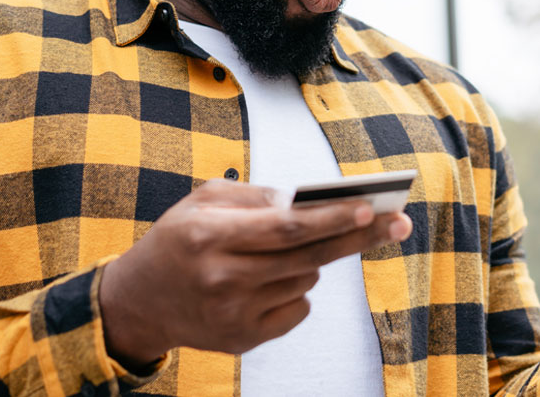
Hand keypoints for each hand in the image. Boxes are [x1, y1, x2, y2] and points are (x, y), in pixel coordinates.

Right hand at [99, 179, 411, 367]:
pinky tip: (268, 279)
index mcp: (210, 236)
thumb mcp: (204, 201)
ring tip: (283, 249)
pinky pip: (297, 307)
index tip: (368, 208)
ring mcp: (233, 315)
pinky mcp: (242, 341)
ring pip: (305, 279)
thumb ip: (255, 198)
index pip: (285, 228)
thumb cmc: (179, 239)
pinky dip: (296, 287)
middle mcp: (222, 279)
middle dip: (359, 238)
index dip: (330, 218)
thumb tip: (306, 201)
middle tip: (399, 223)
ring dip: (310, 258)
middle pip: (307, 257)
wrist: (140, 302)